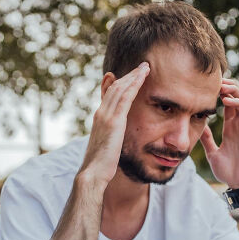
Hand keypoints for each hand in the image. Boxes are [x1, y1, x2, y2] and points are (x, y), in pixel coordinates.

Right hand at [79, 62, 149, 184]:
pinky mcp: (114, 120)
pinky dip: (134, 83)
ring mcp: (106, 115)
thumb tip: (115, 142)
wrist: (93, 173)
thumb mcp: (106, 148)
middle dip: (128, 75)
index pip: (108, 95)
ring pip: (120, 88)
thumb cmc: (100, 166)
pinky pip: (126, 96)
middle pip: (115, 87)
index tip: (127, 75)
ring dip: (134, 75)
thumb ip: (111, 139)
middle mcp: (101, 113)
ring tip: (145, 67)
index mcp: (99, 119)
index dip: (118, 83)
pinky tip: (143, 75)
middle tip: (141, 66)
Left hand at [199, 78, 238, 188]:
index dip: (220, 92)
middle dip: (227, 86)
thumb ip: (207, 139)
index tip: (207, 84)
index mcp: (231, 127)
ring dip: (234, 90)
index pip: (228, 103)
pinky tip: (227, 99)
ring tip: (222, 85)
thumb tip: (198, 128)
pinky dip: (238, 103)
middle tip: (214, 79)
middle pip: (237, 97)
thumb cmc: (228, 171)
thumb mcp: (212, 152)